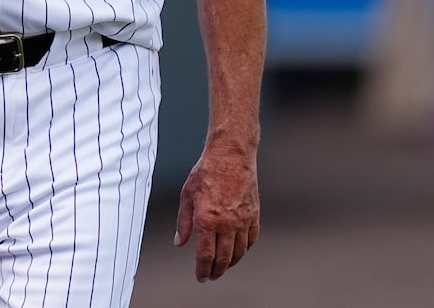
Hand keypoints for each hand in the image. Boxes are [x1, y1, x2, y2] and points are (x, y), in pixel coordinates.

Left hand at [175, 142, 259, 281]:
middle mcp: (226, 223)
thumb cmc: (206, 172)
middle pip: (223, 258)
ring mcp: (242, 220)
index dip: (202, 270)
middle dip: (216, 271)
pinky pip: (251, 239)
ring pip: (238, 252)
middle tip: (211, 276)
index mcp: (207, 220)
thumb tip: (180, 242)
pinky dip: (244, 249)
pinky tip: (238, 250)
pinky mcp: (253, 214)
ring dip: (230, 263)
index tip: (200, 276)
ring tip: (223, 266)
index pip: (205, 255)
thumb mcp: (187, 195)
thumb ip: (184, 222)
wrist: (230, 155)